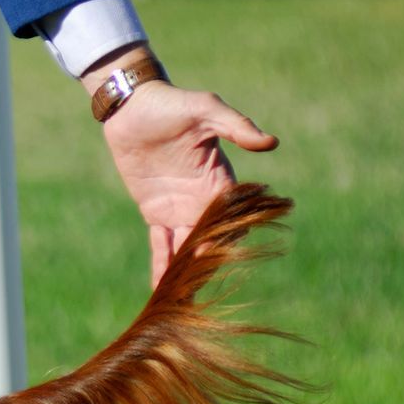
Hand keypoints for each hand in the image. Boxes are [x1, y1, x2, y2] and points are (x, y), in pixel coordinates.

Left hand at [91, 66, 278, 286]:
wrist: (132, 107)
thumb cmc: (172, 104)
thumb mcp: (205, 110)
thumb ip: (236, 127)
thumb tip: (271, 143)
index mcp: (220, 179)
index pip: (232, 214)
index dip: (230, 233)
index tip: (222, 251)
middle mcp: (203, 199)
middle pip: (211, 237)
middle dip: (208, 261)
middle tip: (201, 286)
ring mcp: (179, 209)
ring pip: (186, 247)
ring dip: (186, 271)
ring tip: (185, 300)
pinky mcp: (155, 212)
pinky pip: (161, 244)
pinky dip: (161, 265)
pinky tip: (161, 290)